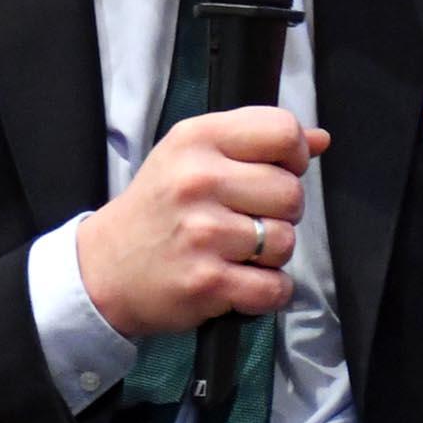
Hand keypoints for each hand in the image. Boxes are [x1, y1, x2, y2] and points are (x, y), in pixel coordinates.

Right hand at [74, 108, 325, 338]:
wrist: (102, 269)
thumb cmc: (158, 210)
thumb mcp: (193, 157)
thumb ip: (256, 143)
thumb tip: (320, 138)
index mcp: (196, 140)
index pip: (282, 131)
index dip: (293, 156)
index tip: (277, 172)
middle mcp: (197, 180)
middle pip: (291, 192)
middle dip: (281, 212)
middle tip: (248, 220)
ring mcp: (202, 232)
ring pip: (285, 241)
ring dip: (272, 254)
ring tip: (235, 251)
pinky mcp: (207, 280)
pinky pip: (275, 287)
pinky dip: (268, 292)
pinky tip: (240, 281)